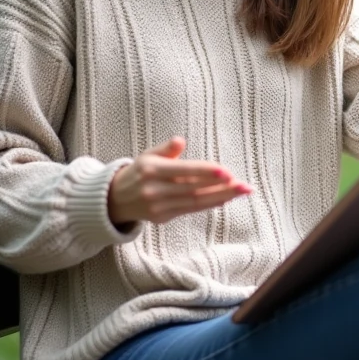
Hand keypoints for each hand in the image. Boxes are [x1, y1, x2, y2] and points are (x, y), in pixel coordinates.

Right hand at [108, 137, 249, 226]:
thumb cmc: (139, 171)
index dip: (206, 172)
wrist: (114, 199)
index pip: (184, 172)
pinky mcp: (162, 218)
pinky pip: (190, 210)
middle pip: (193, 189)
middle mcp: (154, 190)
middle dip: (221, 187)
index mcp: (151, 170)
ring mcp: (158, 207)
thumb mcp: (148, 155)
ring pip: (195, 202)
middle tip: (243, 185)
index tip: (226, 172)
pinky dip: (209, 204)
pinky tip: (225, 199)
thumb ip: (166, 149)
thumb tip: (180, 141)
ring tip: (240, 192)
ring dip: (220, 197)